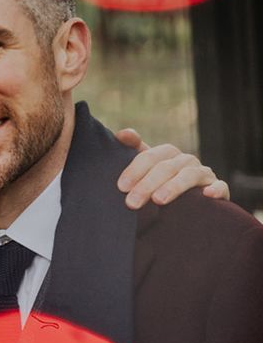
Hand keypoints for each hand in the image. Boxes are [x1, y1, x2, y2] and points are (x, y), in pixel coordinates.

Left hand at [114, 128, 229, 209]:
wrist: (187, 208)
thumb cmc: (158, 186)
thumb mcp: (144, 171)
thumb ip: (133, 151)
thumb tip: (122, 134)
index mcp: (166, 154)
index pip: (149, 156)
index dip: (134, 170)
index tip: (121, 187)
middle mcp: (185, 160)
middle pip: (165, 167)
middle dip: (147, 185)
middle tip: (131, 203)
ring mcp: (203, 174)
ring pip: (189, 175)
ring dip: (174, 187)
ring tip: (158, 200)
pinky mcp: (218, 188)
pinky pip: (220, 186)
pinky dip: (216, 189)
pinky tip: (207, 195)